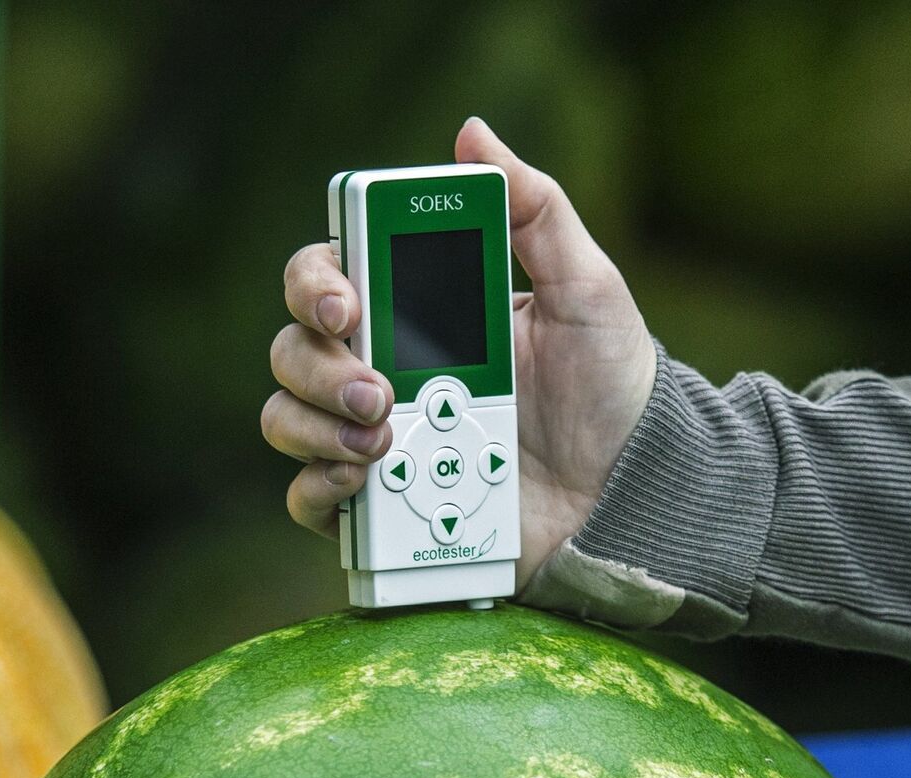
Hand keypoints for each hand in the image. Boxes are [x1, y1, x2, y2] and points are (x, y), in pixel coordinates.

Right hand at [263, 118, 656, 586]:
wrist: (625, 490)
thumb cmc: (608, 385)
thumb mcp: (586, 287)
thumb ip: (534, 210)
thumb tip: (471, 135)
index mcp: (412, 313)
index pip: (325, 280)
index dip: (313, 285)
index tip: (348, 305)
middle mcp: (377, 372)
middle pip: (292, 351)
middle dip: (323, 369)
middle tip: (383, 392)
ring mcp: (368, 439)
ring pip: (285, 419)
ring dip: (317, 427)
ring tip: (384, 443)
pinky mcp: (374, 507)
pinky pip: (305, 499)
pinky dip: (319, 490)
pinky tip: (363, 484)